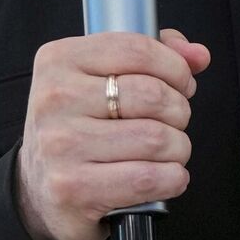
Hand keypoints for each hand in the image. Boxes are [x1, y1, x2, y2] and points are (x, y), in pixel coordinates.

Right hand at [14, 28, 211, 239]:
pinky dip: (172, 178)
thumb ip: (153, 56)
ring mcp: (60, 144)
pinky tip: (164, 176)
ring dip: (178, 148)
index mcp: (59, 60)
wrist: (41, 189)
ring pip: (156, 138)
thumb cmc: (79, 126)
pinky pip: (148, 179)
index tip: (182, 83)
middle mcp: (54, 98)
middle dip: (179, 110)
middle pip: (152, 95)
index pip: (136, 50)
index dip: (174, 67)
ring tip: (168, 151)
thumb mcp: (101, 78)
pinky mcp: (72, 187)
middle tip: (173, 121)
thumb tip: (198, 55)